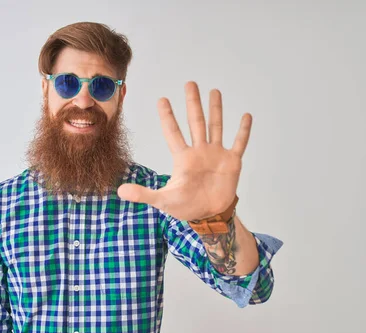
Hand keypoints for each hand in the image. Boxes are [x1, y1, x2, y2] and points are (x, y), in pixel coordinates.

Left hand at [117, 83, 251, 220]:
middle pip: (195, 122)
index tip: (162, 99)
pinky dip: (243, 131)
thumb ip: (143, 195)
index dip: (167, 116)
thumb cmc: (185, 207)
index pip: (173, 132)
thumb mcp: (162, 201)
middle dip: (192, 103)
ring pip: (215, 127)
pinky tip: (246, 116)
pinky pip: (239, 143)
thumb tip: (120, 192)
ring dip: (216, 110)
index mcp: (183, 158)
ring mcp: (216, 155)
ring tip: (214, 91)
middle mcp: (199, 151)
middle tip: (190, 84)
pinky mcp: (232, 162)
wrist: (208, 216)